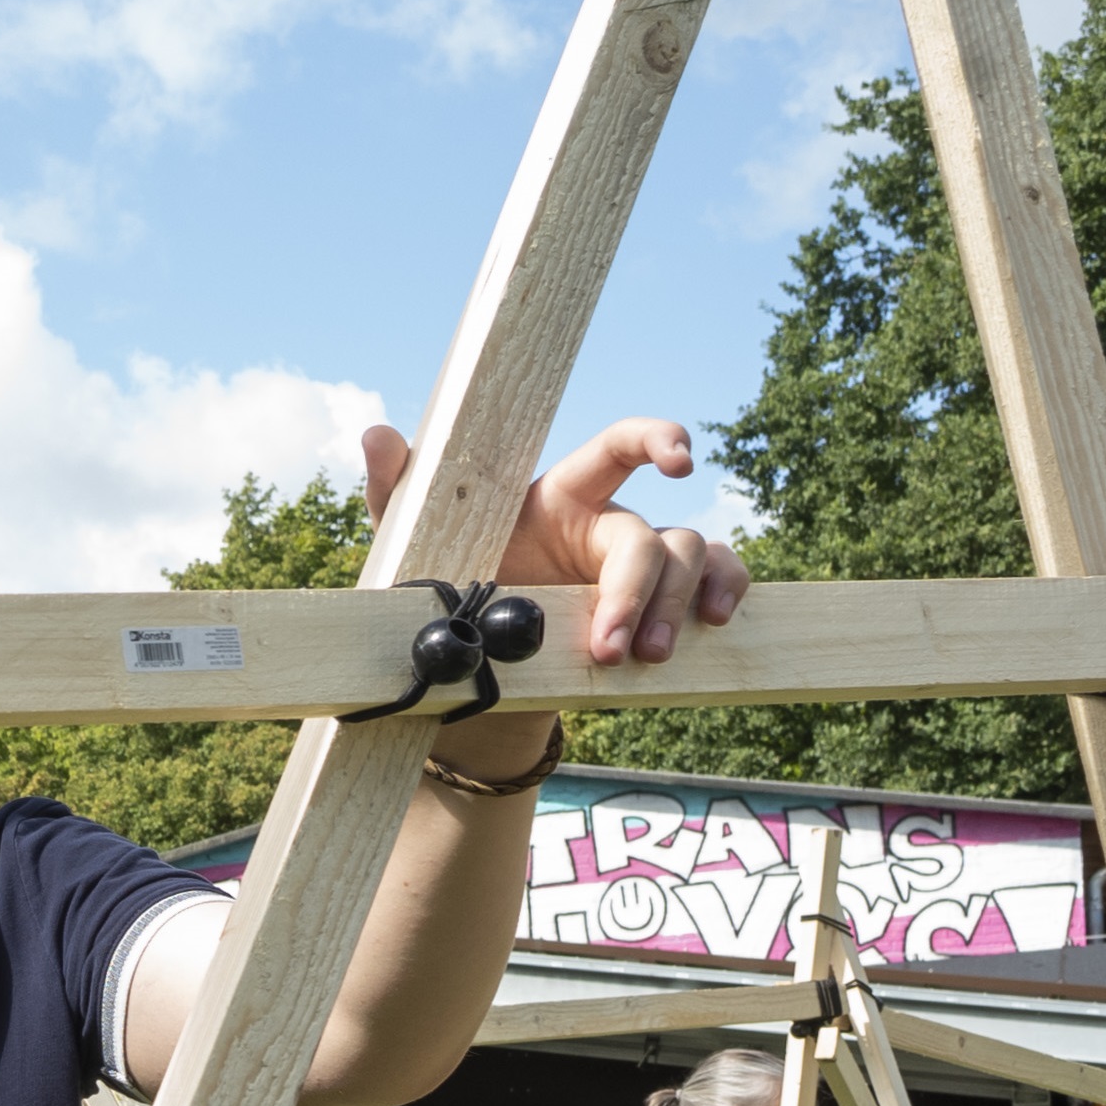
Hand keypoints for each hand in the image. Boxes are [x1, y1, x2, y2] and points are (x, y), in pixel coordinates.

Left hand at [360, 416, 750, 698]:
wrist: (476, 670)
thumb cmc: (452, 590)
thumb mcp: (413, 547)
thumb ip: (398, 491)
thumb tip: (377, 434)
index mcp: (559, 497)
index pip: (617, 448)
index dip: (655, 439)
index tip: (681, 460)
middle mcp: (608, 524)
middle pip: (652, 537)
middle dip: (639, 592)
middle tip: (612, 648)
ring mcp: (642, 564)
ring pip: (691, 559)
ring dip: (675, 608)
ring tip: (647, 658)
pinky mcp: (659, 602)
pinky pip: (719, 580)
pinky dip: (728, 593)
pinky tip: (715, 626)